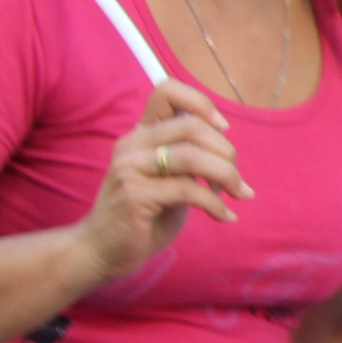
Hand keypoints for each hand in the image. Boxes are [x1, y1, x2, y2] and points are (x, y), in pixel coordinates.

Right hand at [79, 80, 245, 278]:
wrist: (103, 250)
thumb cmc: (144, 215)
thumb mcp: (171, 180)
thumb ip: (191, 159)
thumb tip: (228, 150)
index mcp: (141, 135)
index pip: (167, 91)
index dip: (201, 103)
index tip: (223, 129)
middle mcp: (132, 145)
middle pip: (191, 126)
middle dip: (226, 152)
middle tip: (236, 180)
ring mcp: (129, 168)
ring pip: (192, 156)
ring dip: (227, 176)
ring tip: (238, 195)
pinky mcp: (134, 195)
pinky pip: (188, 189)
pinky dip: (215, 204)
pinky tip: (224, 216)